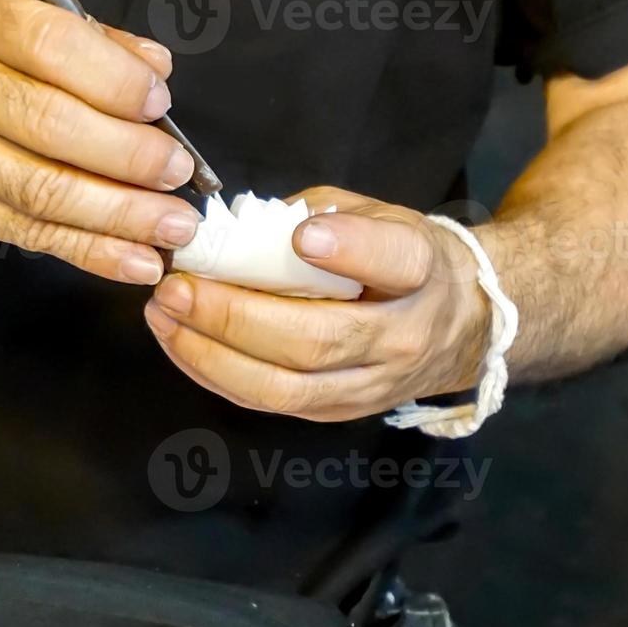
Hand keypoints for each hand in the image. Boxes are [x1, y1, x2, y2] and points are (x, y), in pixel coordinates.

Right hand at [0, 0, 199, 283]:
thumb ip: (78, 36)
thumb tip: (153, 67)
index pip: (51, 45)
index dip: (114, 80)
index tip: (161, 105)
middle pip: (50, 126)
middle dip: (129, 158)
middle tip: (180, 175)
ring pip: (40, 190)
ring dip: (119, 216)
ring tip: (172, 226)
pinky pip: (24, 231)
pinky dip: (86, 249)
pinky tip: (131, 258)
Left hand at [143, 187, 490, 420]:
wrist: (462, 326)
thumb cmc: (407, 260)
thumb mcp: (382, 215)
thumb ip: (322, 216)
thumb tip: (242, 227)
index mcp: (420, 270)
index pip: (395, 261)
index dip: (349, 248)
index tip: (303, 236)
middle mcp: (400, 336)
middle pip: (317, 340)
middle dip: (236, 317)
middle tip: (179, 287)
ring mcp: (369, 385)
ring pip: (284, 388)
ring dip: (212, 354)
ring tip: (165, 316)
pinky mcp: (338, 411)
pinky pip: (269, 403)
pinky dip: (216, 373)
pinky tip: (180, 342)